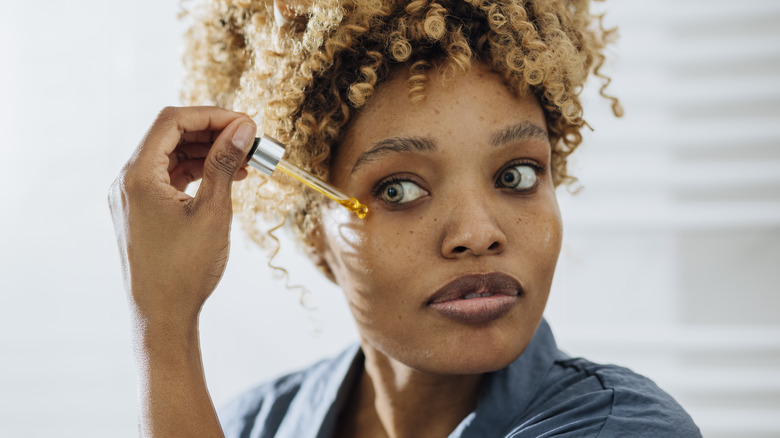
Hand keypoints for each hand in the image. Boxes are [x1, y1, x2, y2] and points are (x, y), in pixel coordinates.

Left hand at [109, 106, 256, 333]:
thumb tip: (242, 128)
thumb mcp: (213, 211)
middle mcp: (128, 181)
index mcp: (138, 175)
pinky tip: (226, 179)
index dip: (212, 115)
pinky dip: (197, 172)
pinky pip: (169, 178)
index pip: (173, 121)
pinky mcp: (142, 211)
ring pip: (171, 156)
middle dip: (212, 133)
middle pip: (170, 135)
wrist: (162, 316)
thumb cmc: (184, 270)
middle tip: (249, 141)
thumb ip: (225, 164)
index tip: (246, 124)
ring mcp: (132, 197)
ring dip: (207, 153)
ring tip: (244, 163)